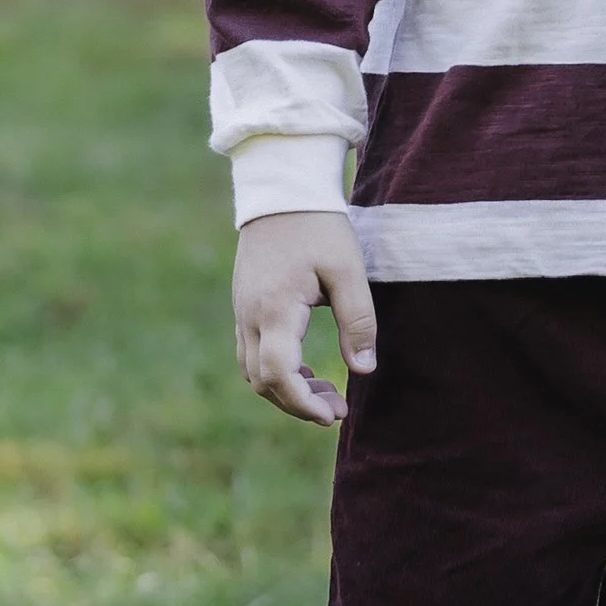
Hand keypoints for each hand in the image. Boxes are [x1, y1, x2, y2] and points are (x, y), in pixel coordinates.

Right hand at [233, 209, 377, 425]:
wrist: (282, 191)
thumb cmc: (318, 226)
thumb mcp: (348, 270)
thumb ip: (358, 320)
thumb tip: (363, 369)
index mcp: (274, 309)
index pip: (278, 374)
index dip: (302, 403)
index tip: (332, 414)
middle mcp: (249, 316)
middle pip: (262, 382)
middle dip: (298, 403)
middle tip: (339, 409)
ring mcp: (242, 312)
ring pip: (253, 372)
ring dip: (287, 390)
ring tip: (328, 393)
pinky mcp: (244, 307)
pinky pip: (252, 354)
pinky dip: (277, 371)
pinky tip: (308, 369)